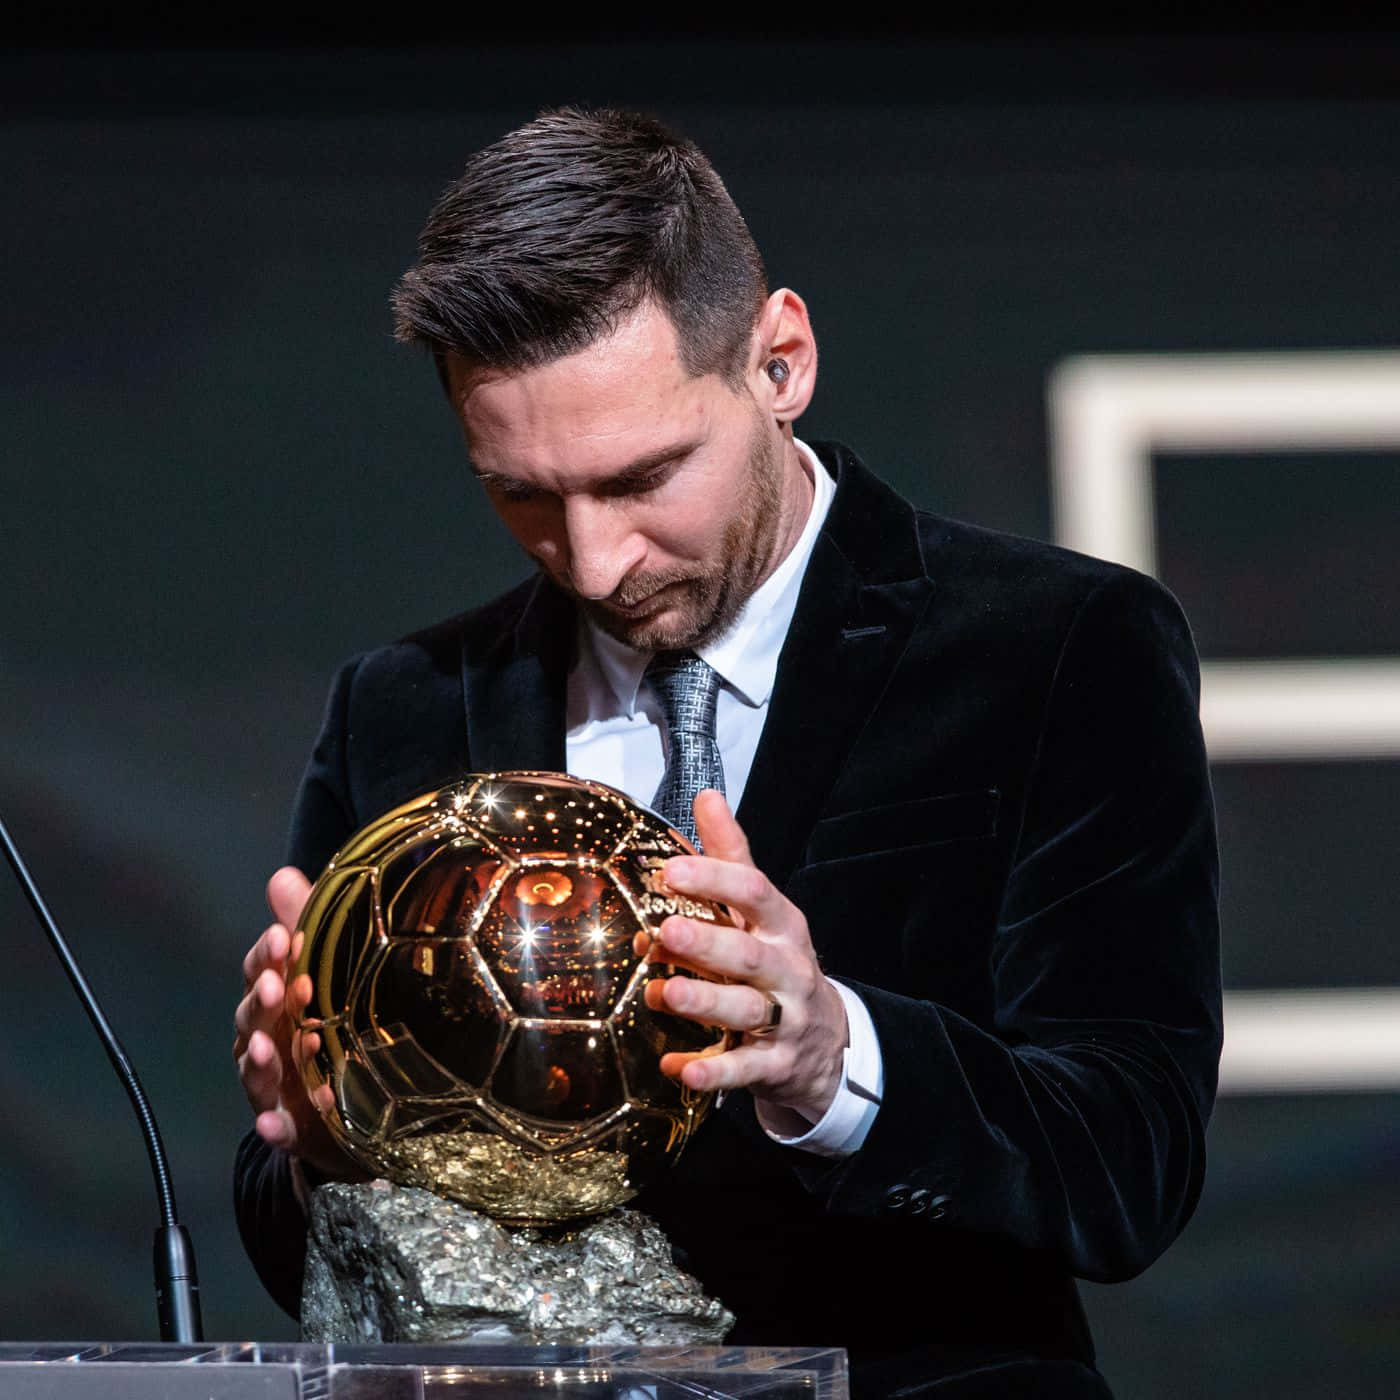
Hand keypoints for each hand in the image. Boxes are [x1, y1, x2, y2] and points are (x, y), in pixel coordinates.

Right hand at [232, 866, 361, 1178]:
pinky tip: (274, 1123)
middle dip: (261, 1001)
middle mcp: (266, 1038)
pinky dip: (274, 1126)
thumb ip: (307, 925)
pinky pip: (278, 1128)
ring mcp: (275, 1084)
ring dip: (260, 1059)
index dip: (267, 956)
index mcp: (275, 999)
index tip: (284, 938)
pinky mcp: (291, 1125)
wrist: (364, 1098)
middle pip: (253, 1018)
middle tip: (278, 986)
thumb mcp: (328, 969)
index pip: (260, 971)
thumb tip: (281, 875)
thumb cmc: (336, 1020)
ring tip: (271, 1048)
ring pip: (256, 1070)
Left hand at [639, 790, 848, 1122]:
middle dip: (707, 942)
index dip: (714, 878)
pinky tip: (678, 1068)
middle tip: (665, 930)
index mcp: (780, 924)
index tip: (670, 869)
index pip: (754, 892)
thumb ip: (732, 856)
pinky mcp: (774, 1064)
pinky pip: (743, 1069)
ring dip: (703, 1002)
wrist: (825, 1042)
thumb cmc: (778, 961)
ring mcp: (784, 1018)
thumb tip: (707, 797)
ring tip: (663, 994)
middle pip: (747, 953)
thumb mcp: (763, 909)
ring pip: (746, 1009)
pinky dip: (712, 1071)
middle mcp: (785, 968)